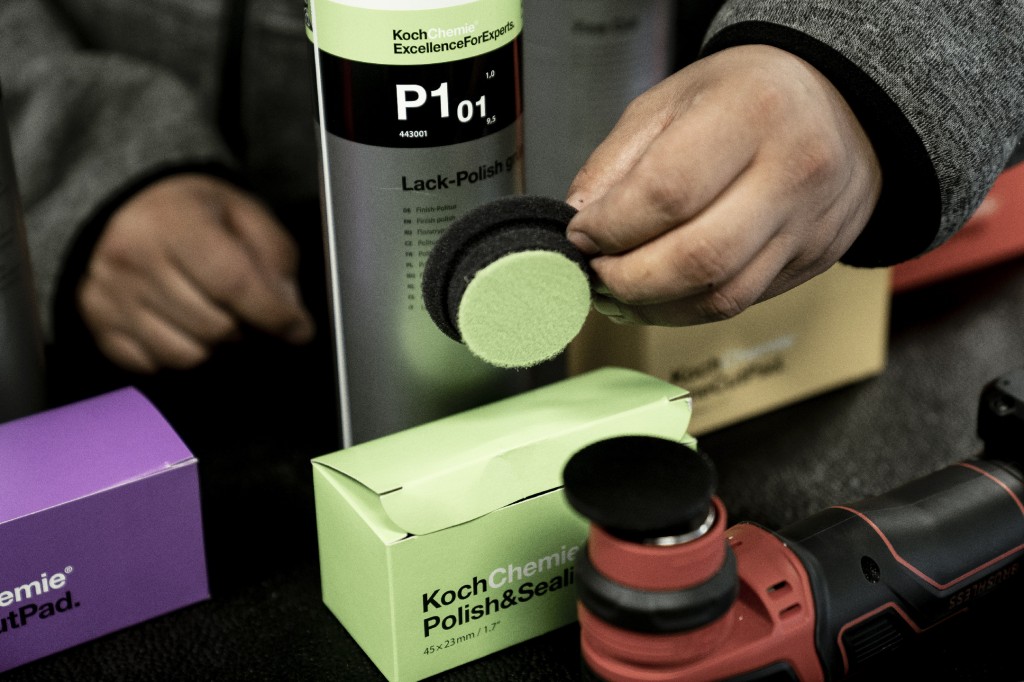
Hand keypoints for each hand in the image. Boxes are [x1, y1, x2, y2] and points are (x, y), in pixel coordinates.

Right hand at [78, 173, 314, 372]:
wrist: (123, 205)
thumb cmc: (189, 211)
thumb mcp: (244, 213)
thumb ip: (275, 258)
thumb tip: (291, 312)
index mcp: (173, 223)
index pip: (233, 284)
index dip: (275, 314)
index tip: (298, 328)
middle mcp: (133, 260)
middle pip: (216, 327)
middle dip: (246, 327)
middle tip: (248, 311)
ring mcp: (109, 296)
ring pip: (187, 355)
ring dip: (214, 345)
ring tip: (214, 315)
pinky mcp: (97, 324)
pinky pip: (154, 366)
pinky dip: (177, 353)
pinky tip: (181, 324)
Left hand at [565, 44, 881, 325]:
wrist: (837, 104)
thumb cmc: (743, 96)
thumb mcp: (670, 100)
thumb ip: (616, 162)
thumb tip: (577, 221)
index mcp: (751, 112)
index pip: (668, 191)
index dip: (612, 226)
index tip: (580, 234)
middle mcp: (793, 170)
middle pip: (697, 258)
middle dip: (627, 279)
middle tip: (595, 271)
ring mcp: (809, 223)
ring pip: (721, 296)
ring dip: (653, 305)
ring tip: (619, 287)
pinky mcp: (813, 260)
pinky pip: (740, 303)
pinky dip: (685, 309)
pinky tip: (658, 295)